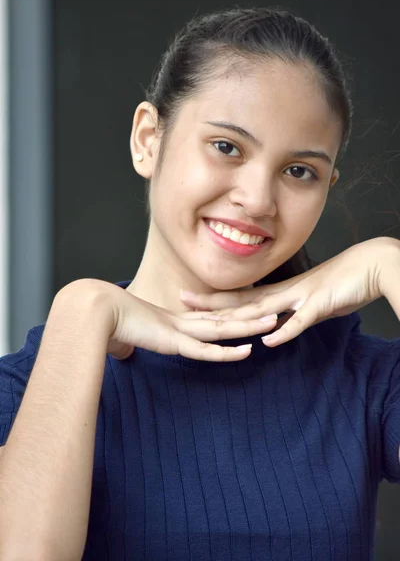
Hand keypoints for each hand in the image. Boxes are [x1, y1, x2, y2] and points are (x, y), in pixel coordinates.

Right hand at [81, 279, 277, 362]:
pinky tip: (247, 351)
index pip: (209, 316)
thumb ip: (126, 345)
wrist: (94, 311)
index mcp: (173, 320)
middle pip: (224, 317)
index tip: (250, 310)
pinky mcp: (174, 342)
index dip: (230, 314)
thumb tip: (119, 352)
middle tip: (275, 306)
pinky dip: (227, 352)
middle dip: (250, 313)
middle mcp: (182, 322)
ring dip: (249, 326)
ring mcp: (181, 330)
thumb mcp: (120, 338)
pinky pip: (206, 350)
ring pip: (223, 329)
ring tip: (274, 320)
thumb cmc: (104, 323)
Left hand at [179, 237, 399, 347]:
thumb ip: (294, 314)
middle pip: (242, 300)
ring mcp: (301, 297)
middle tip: (182, 300)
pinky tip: (267, 342)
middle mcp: (285, 292)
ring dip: (237, 316)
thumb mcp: (312, 302)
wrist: (370, 265)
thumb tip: (279, 326)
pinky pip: (300, 321)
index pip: (242, 296)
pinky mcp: (320, 305)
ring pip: (262, 309)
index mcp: (282, 292)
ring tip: (211, 322)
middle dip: (212, 302)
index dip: (216, 298)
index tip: (192, 298)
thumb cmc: (343, 282)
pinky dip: (284, 331)